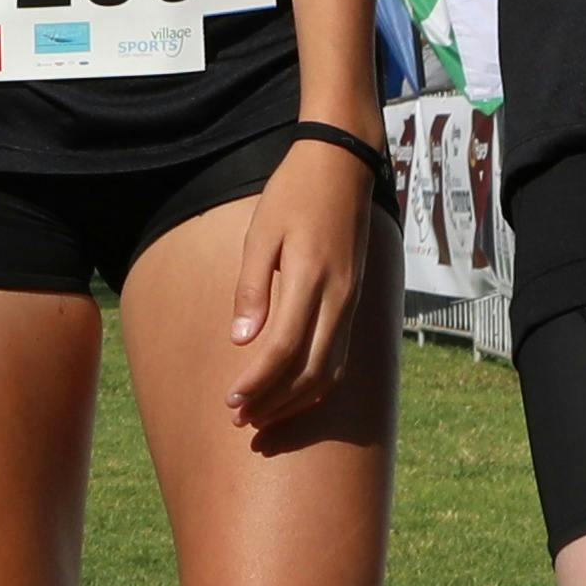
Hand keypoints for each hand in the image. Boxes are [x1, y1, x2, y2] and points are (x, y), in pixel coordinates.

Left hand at [222, 138, 373, 432]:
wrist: (343, 165)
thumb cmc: (294, 193)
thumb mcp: (261, 232)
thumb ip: (251, 287)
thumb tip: (240, 341)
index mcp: (309, 278)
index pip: (282, 349)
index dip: (256, 383)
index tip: (230, 402)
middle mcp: (338, 298)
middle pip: (308, 371)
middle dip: (273, 403)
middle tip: (240, 421)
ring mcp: (351, 303)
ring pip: (329, 371)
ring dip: (296, 402)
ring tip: (262, 416)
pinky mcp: (356, 303)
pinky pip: (340, 357)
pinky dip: (317, 384)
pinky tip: (293, 393)